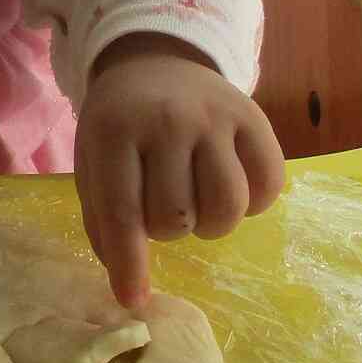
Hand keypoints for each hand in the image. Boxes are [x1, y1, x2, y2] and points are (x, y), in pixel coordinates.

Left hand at [75, 35, 283, 308]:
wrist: (155, 62)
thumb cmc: (119, 127)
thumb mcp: (94, 163)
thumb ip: (104, 221)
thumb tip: (130, 289)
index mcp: (114, 131)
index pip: (122, 210)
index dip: (129, 263)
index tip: (133, 300)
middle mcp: (167, 120)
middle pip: (176, 217)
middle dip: (167, 230)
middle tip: (162, 205)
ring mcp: (215, 116)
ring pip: (226, 208)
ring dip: (210, 225)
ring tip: (196, 203)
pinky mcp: (254, 116)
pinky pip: (267, 187)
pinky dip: (253, 204)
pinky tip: (231, 188)